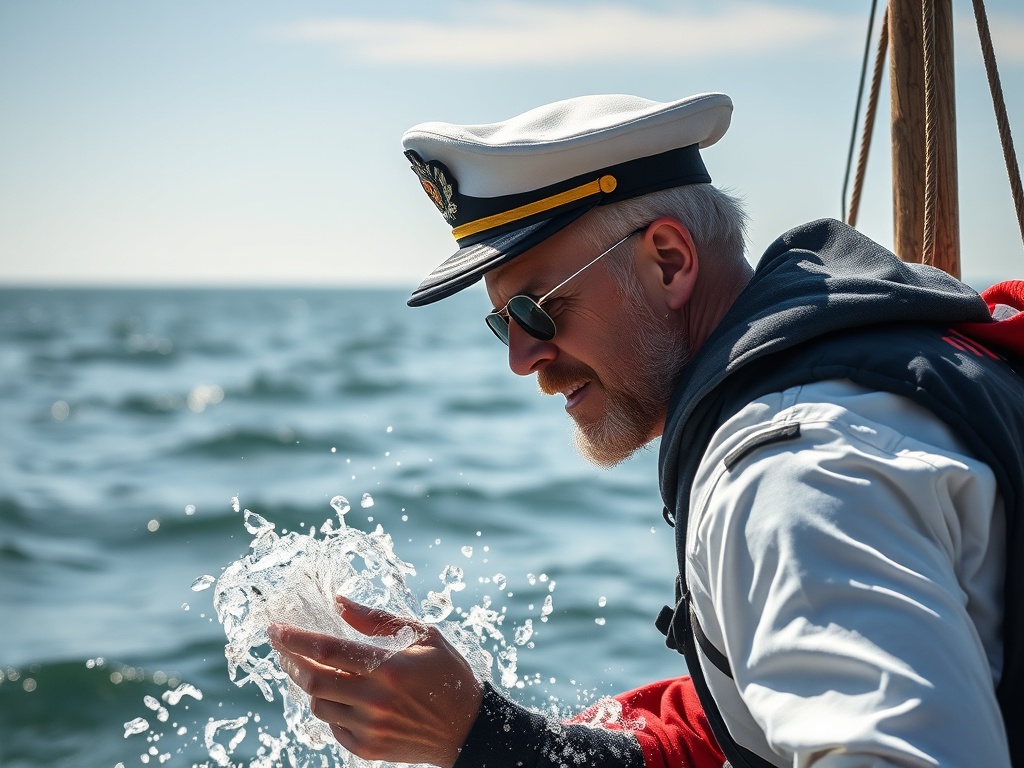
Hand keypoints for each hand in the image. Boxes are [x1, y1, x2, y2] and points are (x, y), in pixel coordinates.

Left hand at [268, 595, 483, 766]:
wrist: (468, 729)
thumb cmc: (448, 674)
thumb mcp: (425, 636)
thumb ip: (380, 620)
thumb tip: (341, 603)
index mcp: (390, 667)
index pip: (327, 649)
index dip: (294, 638)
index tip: (275, 628)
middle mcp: (376, 700)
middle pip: (313, 679)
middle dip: (290, 660)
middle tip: (284, 648)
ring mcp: (370, 727)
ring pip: (318, 705)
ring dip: (309, 684)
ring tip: (315, 669)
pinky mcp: (368, 748)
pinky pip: (332, 727)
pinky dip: (329, 708)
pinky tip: (338, 695)